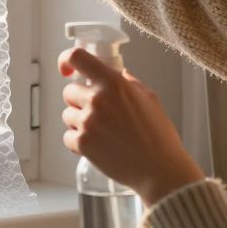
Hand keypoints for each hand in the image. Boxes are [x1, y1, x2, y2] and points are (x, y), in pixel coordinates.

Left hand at [59, 47, 204, 205]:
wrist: (160, 169)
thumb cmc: (159, 136)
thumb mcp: (150, 99)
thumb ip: (129, 82)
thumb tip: (119, 73)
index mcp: (113, 83)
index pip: (77, 57)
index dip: (66, 60)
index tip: (67, 70)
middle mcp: (97, 99)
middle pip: (69, 92)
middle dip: (80, 101)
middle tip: (98, 114)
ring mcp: (88, 121)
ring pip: (67, 115)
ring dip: (79, 123)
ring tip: (102, 133)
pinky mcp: (82, 143)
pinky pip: (68, 137)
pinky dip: (78, 142)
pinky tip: (98, 146)